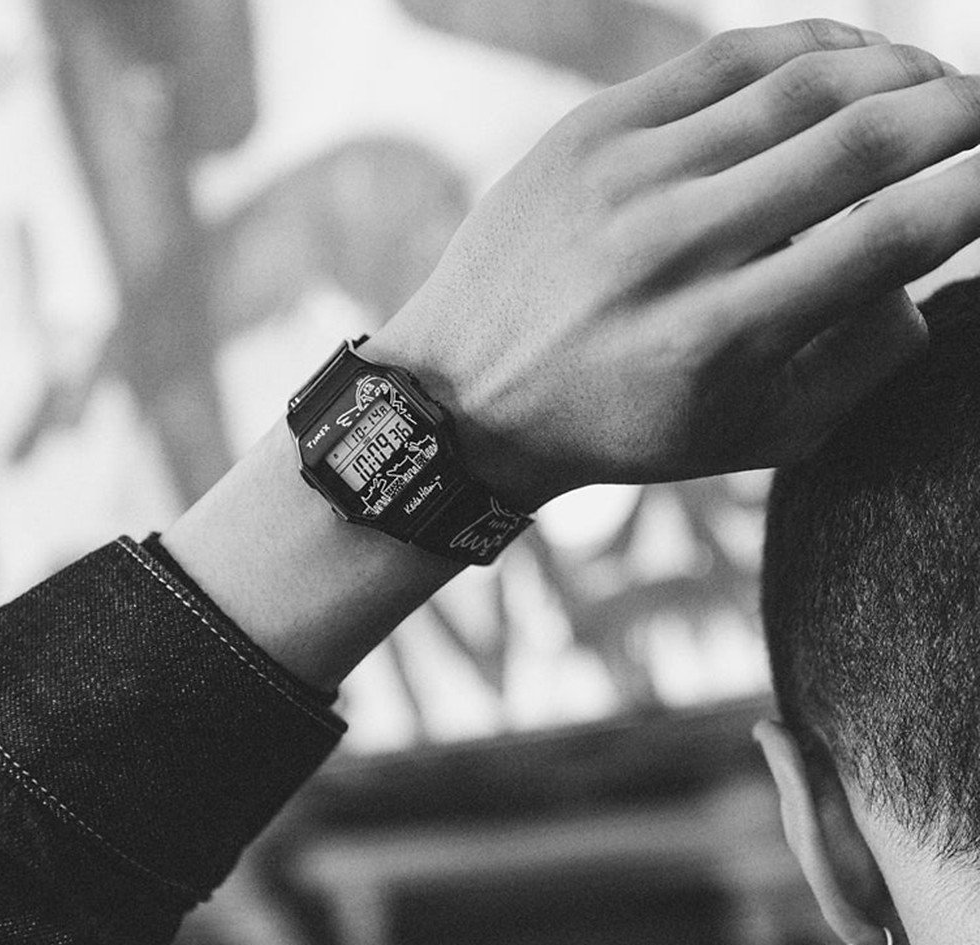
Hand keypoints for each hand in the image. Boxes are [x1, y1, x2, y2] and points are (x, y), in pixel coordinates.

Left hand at [366, 19, 979, 508]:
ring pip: (803, 82)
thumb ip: (856, 363)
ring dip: (897, 68)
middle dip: (961, 113)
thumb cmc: (620, 425)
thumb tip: (924, 266)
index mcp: (721, 338)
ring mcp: (626, 177)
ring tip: (934, 84)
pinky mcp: (588, 132)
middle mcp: (676, 248)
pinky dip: (809, 47)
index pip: (894, 237)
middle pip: (864, 141)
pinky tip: (852, 58)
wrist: (471, 393)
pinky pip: (724, 59)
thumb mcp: (746, 438)